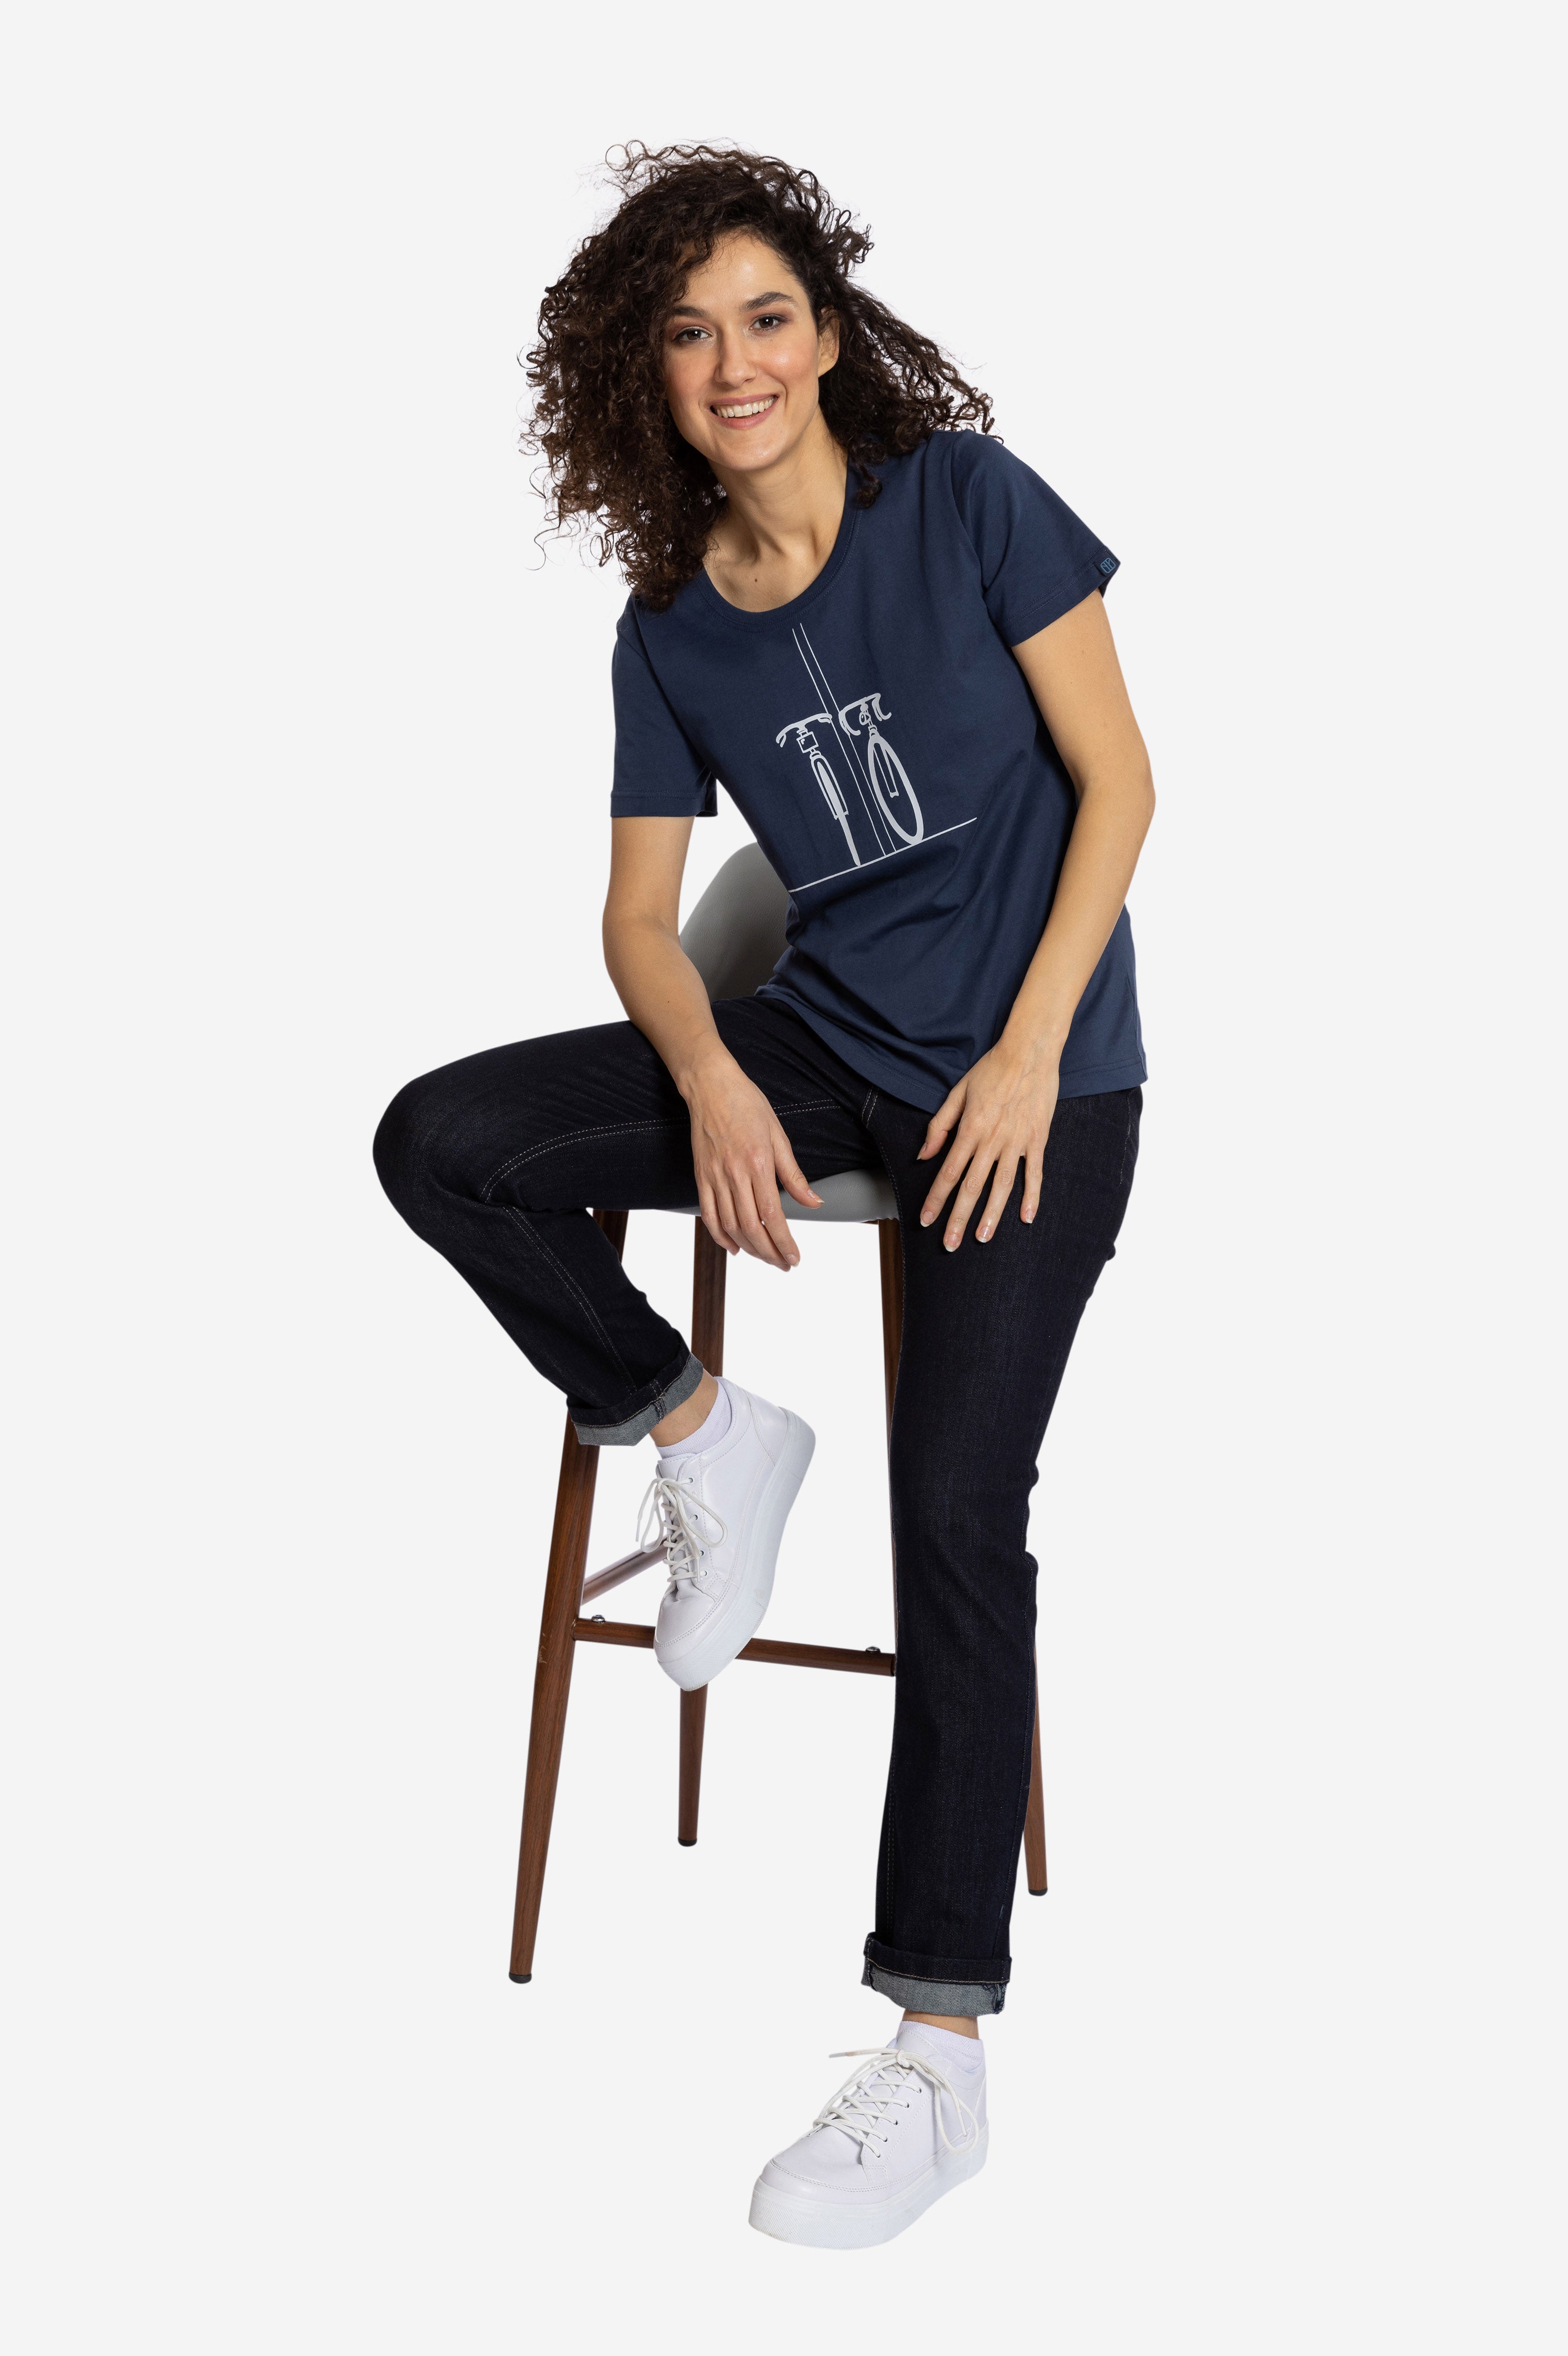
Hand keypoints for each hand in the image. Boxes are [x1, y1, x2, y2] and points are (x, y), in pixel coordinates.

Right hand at [685, 1054, 821, 1268]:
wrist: (710, 1086)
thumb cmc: (748, 1105)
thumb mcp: (778, 1135)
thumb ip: (794, 1175)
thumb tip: (814, 1203)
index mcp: (758, 1164)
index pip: (773, 1215)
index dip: (784, 1242)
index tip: (795, 1258)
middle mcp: (734, 1174)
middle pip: (752, 1227)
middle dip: (770, 1252)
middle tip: (784, 1265)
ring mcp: (714, 1177)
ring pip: (731, 1226)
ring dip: (749, 1248)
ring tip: (766, 1257)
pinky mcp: (701, 1176)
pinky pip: (709, 1215)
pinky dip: (720, 1237)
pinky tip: (734, 1248)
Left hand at [917, 1035, 1060, 1250]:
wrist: (1030, 1052)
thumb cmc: (991, 1070)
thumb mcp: (957, 1092)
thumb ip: (939, 1125)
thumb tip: (924, 1155)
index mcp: (970, 1129)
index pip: (948, 1172)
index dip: (936, 1199)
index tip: (925, 1220)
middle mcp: (992, 1140)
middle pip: (972, 1187)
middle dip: (959, 1218)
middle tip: (950, 1244)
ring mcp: (1017, 1142)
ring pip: (1002, 1186)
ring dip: (991, 1214)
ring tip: (983, 1238)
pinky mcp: (1037, 1140)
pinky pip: (1034, 1173)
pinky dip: (1032, 1196)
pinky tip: (1026, 1218)